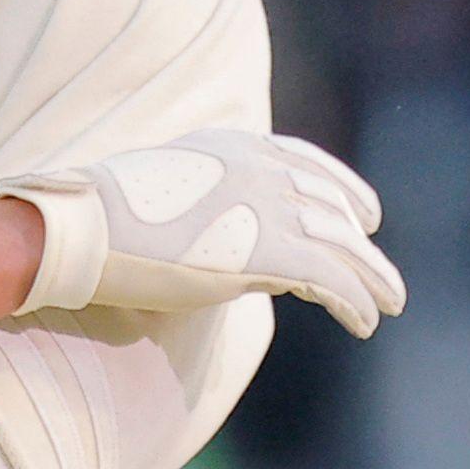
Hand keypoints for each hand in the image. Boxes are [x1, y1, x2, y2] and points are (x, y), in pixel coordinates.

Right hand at [0, 126, 405, 336]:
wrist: (80, 229)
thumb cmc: (101, 219)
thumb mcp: (164, 191)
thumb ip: (207, 204)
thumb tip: (227, 241)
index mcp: (234, 145)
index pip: (305, 161)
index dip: (342, 188)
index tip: (364, 214)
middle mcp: (261, 168)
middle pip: (331, 204)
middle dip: (362, 241)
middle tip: (383, 273)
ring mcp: (267, 206)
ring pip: (342, 245)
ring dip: (372, 278)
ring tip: (388, 305)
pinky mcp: (269, 252)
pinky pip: (330, 280)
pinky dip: (353, 303)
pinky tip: (363, 323)